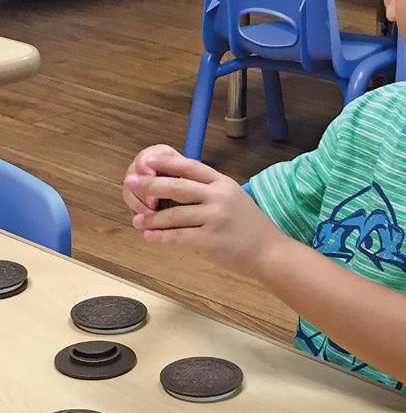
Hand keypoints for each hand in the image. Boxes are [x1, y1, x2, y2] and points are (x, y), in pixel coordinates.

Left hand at [123, 150, 284, 277]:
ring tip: (137, 221)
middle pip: (178, 186)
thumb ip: (211, 191)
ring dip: (152, 218)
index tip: (149, 161)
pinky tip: (149, 237)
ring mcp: (215, 218)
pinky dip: (161, 237)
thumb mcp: (235, 198)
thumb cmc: (250, 226)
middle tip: (130, 182)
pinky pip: (178, 237)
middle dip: (150, 184)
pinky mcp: (209, 240)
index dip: (169, 163)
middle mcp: (219, 197)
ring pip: (174, 214)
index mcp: (224, 183)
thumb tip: (178, 186)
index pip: (192, 167)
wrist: (269, 251)